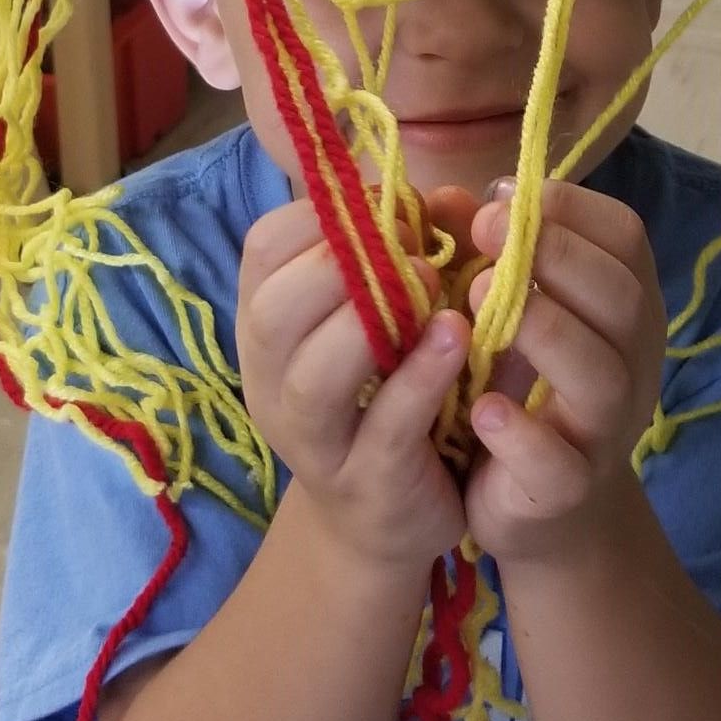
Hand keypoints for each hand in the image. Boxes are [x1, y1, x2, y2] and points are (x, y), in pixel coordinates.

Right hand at [237, 197, 470, 572]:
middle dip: (337, 265)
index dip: (324, 213)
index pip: (263, 248)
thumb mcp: (391, 318)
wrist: (386, 523)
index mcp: (269, 326)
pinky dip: (420, 378)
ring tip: (433, 284)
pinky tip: (457, 339)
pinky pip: (383, 427)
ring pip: (311, 377)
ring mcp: (314, 441)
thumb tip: (451, 197)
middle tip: (408, 247)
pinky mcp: (366, 483)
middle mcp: (272, 382)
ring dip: (371, 320)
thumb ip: (414, 255)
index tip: (388, 202)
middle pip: (272, 312)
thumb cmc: (386, 395)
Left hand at [463, 181, 665, 566]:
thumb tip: (440, 199)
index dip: (570, 209)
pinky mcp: (568, 490)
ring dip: (543, 329)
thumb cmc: (520, 385)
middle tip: (485, 237)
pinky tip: (480, 408)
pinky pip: (559, 463)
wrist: (541, 510)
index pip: (625, 238)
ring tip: (476, 301)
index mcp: (622, 305)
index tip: (500, 200)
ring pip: (601, 376)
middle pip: (621, 298)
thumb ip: (479, 254)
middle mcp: (630, 362)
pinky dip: (520, 433)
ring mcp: (606, 430)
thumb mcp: (504, 310)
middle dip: (555, 255)